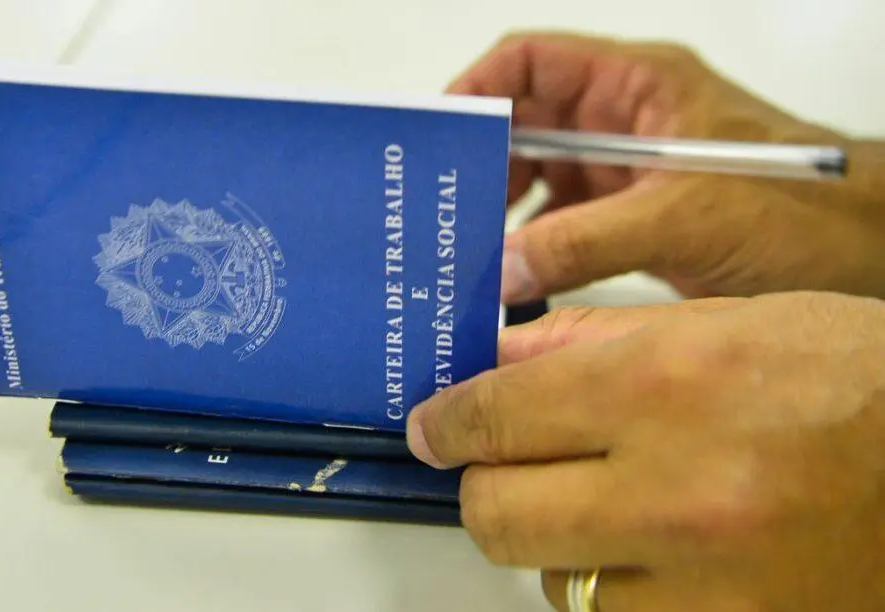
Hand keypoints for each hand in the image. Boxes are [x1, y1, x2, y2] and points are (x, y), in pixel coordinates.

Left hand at [405, 292, 884, 610]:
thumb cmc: (855, 381)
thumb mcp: (725, 322)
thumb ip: (594, 340)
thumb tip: (497, 361)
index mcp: (665, 385)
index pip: (494, 416)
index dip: (446, 423)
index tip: (434, 428)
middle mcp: (676, 491)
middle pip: (497, 515)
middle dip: (485, 488)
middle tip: (507, 469)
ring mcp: (708, 585)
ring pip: (555, 583)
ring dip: (562, 545)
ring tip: (616, 507)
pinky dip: (619, 591)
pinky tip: (663, 555)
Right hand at [448, 32, 884, 299]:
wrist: (860, 255)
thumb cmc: (800, 209)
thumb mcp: (684, 216)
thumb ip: (587, 241)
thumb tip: (500, 269)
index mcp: (637, 84)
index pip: (534, 62)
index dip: (479, 87)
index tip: (439, 136)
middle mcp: (621, 121)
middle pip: (523, 125)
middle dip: (480, 163)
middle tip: (439, 210)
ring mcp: (623, 173)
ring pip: (535, 178)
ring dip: (499, 210)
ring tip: (462, 249)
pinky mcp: (628, 220)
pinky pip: (558, 224)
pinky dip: (528, 247)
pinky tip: (506, 277)